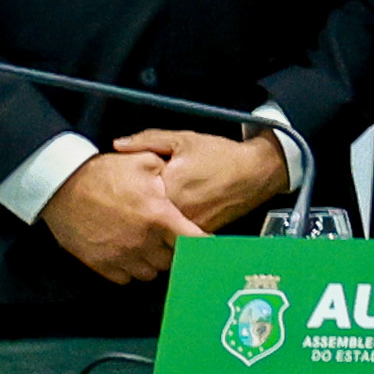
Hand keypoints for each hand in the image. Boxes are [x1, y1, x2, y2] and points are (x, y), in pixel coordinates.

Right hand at [40, 148, 205, 286]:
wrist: (61, 188)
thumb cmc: (104, 173)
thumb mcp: (144, 162)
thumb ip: (169, 173)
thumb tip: (183, 179)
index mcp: (158, 215)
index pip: (192, 239)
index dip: (204, 244)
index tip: (208, 246)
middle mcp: (142, 240)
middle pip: (172, 260)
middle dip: (176, 252)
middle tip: (171, 240)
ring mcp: (120, 255)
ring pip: (150, 273)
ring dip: (154, 263)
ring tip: (150, 248)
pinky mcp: (100, 264)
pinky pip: (125, 278)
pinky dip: (131, 270)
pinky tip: (129, 255)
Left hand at [119, 123, 294, 228]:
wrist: (256, 172)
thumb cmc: (221, 155)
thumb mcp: (184, 139)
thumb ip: (148, 140)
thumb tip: (118, 144)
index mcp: (166, 187)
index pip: (132, 192)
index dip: (126, 186)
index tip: (124, 182)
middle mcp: (175, 210)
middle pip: (142, 213)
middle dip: (135, 206)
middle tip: (130, 199)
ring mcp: (186, 225)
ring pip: (156, 227)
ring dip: (149, 220)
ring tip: (149, 209)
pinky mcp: (197, 233)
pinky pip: (173, 234)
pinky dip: (167, 227)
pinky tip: (169, 216)